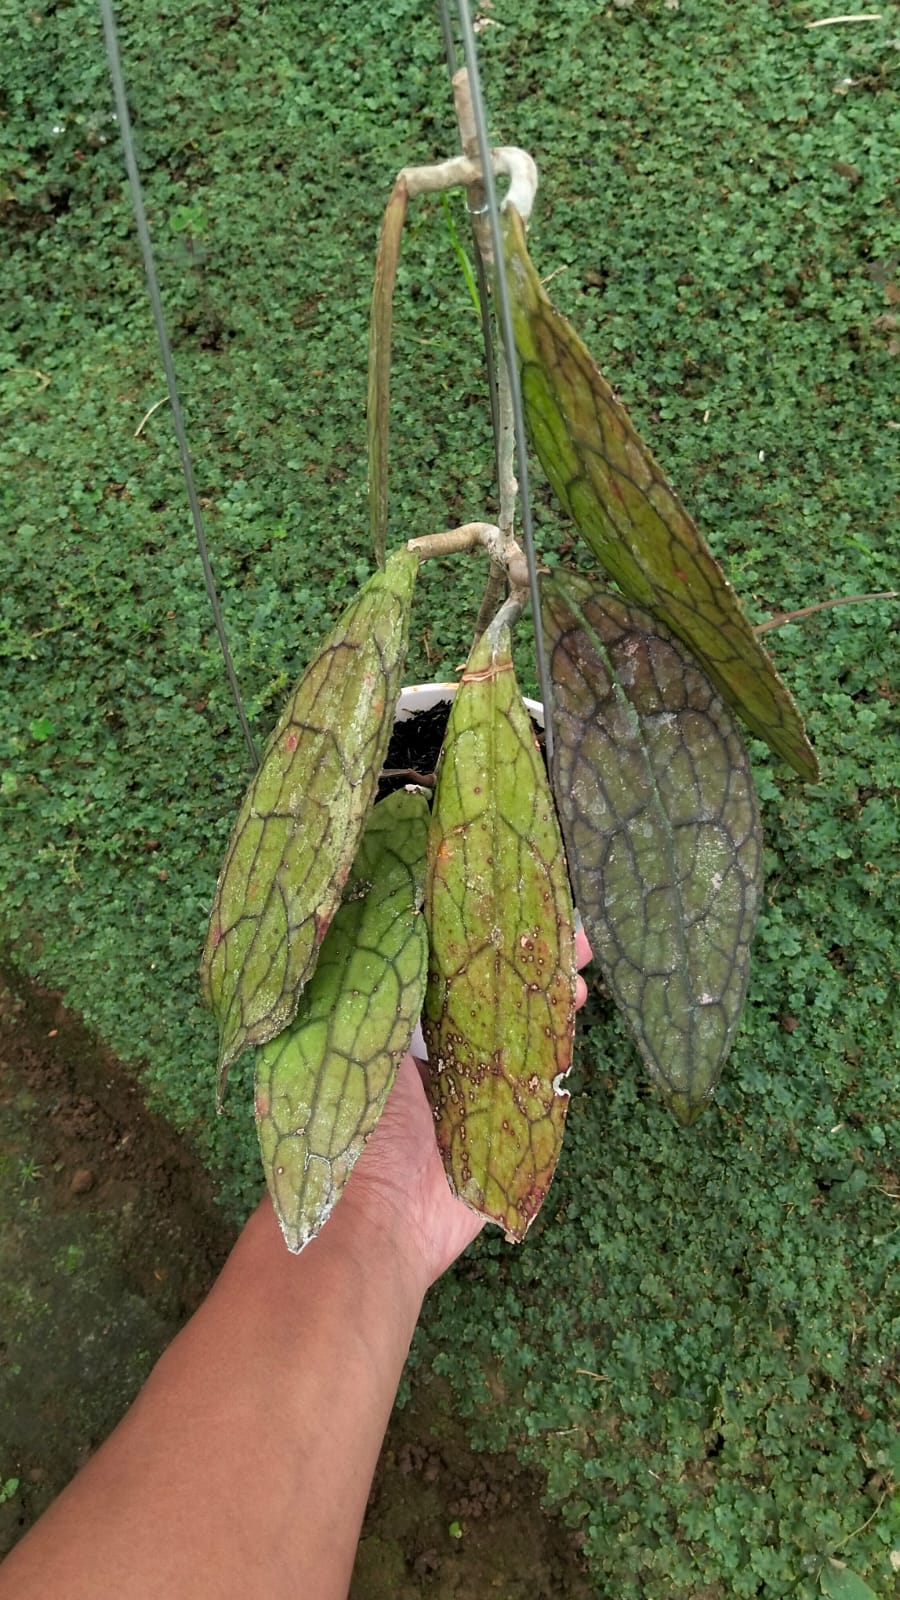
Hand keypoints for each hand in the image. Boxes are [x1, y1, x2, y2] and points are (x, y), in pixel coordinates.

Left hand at [341, 928, 592, 1289]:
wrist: (375, 1221)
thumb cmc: (346, 1124)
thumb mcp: (348, 1036)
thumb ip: (378, 983)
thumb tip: (399, 909)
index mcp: (387, 1028)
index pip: (435, 964)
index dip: (470, 930)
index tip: (502, 898)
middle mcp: (430, 1053)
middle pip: (485, 990)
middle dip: (521, 957)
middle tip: (561, 924)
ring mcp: (472, 1088)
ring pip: (518, 1025)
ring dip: (546, 990)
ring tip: (579, 959)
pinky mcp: (507, 1122)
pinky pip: (538, 1072)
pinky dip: (557, 1038)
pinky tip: (574, 1003)